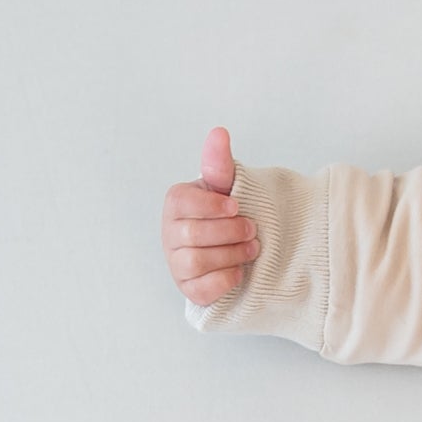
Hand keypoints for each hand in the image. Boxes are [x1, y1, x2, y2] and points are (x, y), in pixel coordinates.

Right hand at [164, 127, 260, 302]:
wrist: (236, 249)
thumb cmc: (228, 215)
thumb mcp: (226, 187)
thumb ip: (220, 163)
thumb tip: (219, 132)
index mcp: (176, 203)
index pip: (183, 203)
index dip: (213, 206)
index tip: (236, 206)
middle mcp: (170, 233)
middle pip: (192, 234)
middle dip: (229, 232)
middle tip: (252, 230)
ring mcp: (177, 263)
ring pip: (197, 261)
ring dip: (232, 255)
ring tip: (251, 249)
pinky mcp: (190, 289)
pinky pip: (202, 289)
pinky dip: (225, 279)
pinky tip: (239, 270)